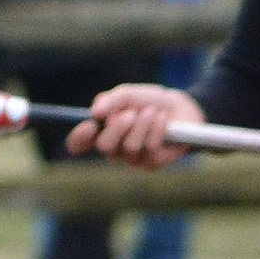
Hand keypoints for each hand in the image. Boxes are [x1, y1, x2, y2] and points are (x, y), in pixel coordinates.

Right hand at [69, 83, 201, 167]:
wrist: (181, 107)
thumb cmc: (149, 101)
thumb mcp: (128, 93)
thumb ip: (111, 100)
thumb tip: (95, 112)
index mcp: (100, 132)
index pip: (78, 143)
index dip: (78, 138)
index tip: (88, 125)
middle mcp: (113, 149)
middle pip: (104, 146)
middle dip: (118, 128)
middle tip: (130, 113)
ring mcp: (132, 159)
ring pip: (130, 147)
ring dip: (143, 125)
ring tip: (152, 111)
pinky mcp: (152, 164)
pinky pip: (150, 149)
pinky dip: (157, 130)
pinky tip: (163, 119)